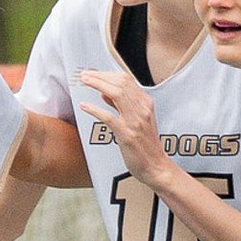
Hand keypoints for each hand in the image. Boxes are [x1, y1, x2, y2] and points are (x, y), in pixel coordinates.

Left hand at [75, 69, 170, 185]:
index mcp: (145, 103)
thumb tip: (105, 93)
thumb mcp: (138, 120)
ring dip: (97, 84)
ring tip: (84, 81)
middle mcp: (142, 109)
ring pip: (116, 93)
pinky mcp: (126, 134)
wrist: (156, 166)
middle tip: (85, 75)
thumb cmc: (146, 145)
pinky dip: (94, 109)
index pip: (126, 79)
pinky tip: (84, 106)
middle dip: (100, 76)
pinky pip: (108, 117)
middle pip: (120, 83)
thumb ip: (122, 105)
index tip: (94, 73)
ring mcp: (135, 121)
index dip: (107, 74)